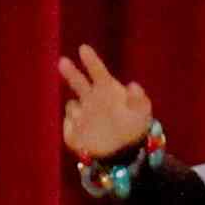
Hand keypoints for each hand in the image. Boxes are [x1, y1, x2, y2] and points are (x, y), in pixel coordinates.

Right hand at [58, 44, 157, 161]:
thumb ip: (139, 99)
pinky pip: (69, 125)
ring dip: (78, 110)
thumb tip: (133, 84)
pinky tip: (87, 135)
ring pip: (73, 106)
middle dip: (70, 72)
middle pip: (78, 83)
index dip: (91, 60)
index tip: (83, 48)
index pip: (97, 71)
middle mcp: (91, 100)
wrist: (124, 155)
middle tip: (62, 61)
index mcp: (107, 90)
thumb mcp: (142, 112)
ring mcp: (81, 115)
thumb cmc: (134, 129)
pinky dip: (75, 127)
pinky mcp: (73, 132)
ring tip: (90, 120)